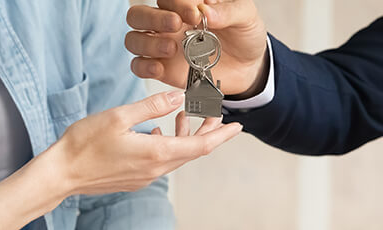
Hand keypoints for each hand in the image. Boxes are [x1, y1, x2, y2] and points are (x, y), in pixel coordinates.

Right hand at [47, 90, 241, 195]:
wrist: (61, 174)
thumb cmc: (84, 144)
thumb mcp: (118, 117)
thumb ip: (152, 107)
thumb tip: (179, 97)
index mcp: (155, 153)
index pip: (201, 146)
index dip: (221, 135)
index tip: (237, 125)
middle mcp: (155, 170)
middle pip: (192, 152)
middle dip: (207, 132)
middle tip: (216, 114)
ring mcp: (144, 177)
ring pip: (176, 156)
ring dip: (184, 137)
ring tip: (182, 117)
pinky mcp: (134, 180)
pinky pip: (160, 162)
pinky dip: (166, 145)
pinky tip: (155, 132)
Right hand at [126, 0, 268, 95]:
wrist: (249, 67)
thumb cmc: (243, 36)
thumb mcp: (245, 18)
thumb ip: (228, 11)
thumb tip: (206, 10)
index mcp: (184, 5)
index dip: (178, 3)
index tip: (196, 14)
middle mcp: (167, 23)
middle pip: (138, 15)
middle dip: (153, 18)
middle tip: (176, 24)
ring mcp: (161, 47)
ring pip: (133, 40)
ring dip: (148, 43)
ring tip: (172, 49)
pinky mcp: (162, 70)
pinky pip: (138, 66)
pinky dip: (144, 67)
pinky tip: (160, 68)